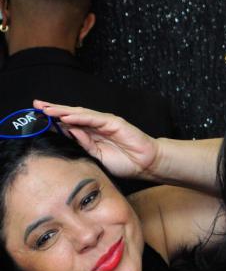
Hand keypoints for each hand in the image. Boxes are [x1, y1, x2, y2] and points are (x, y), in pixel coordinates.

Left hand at [33, 100, 160, 179]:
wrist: (145, 164)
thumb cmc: (124, 163)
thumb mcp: (98, 157)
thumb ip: (84, 145)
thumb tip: (69, 132)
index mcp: (91, 135)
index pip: (69, 125)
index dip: (54, 120)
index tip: (37, 118)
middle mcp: (95, 126)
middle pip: (71, 115)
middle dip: (53, 110)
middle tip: (36, 106)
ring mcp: (104, 122)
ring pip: (79, 114)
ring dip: (62, 111)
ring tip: (47, 110)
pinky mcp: (113, 122)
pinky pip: (93, 118)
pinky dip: (79, 117)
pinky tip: (67, 117)